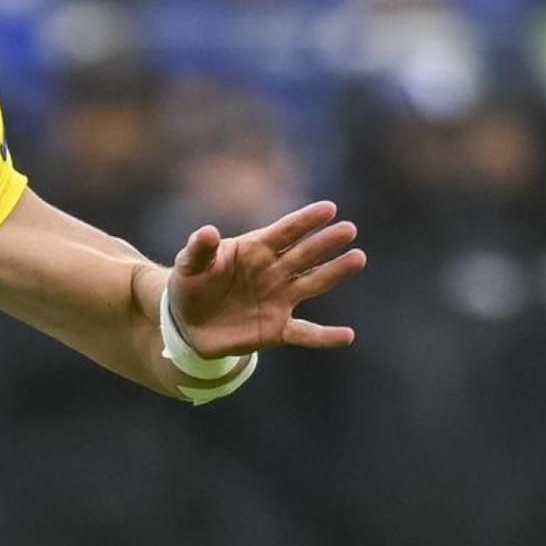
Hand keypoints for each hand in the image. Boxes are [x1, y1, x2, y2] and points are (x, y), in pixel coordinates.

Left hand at [167, 200, 365, 357]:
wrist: (187, 322)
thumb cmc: (192, 284)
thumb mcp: (189, 265)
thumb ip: (199, 249)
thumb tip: (208, 232)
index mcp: (255, 249)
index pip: (284, 232)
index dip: (304, 220)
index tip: (328, 209)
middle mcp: (274, 271)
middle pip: (304, 254)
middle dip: (325, 242)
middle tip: (349, 229)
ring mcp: (279, 299)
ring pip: (312, 283)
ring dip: (334, 272)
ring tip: (357, 258)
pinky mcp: (277, 329)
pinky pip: (305, 333)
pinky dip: (325, 337)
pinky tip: (347, 336)